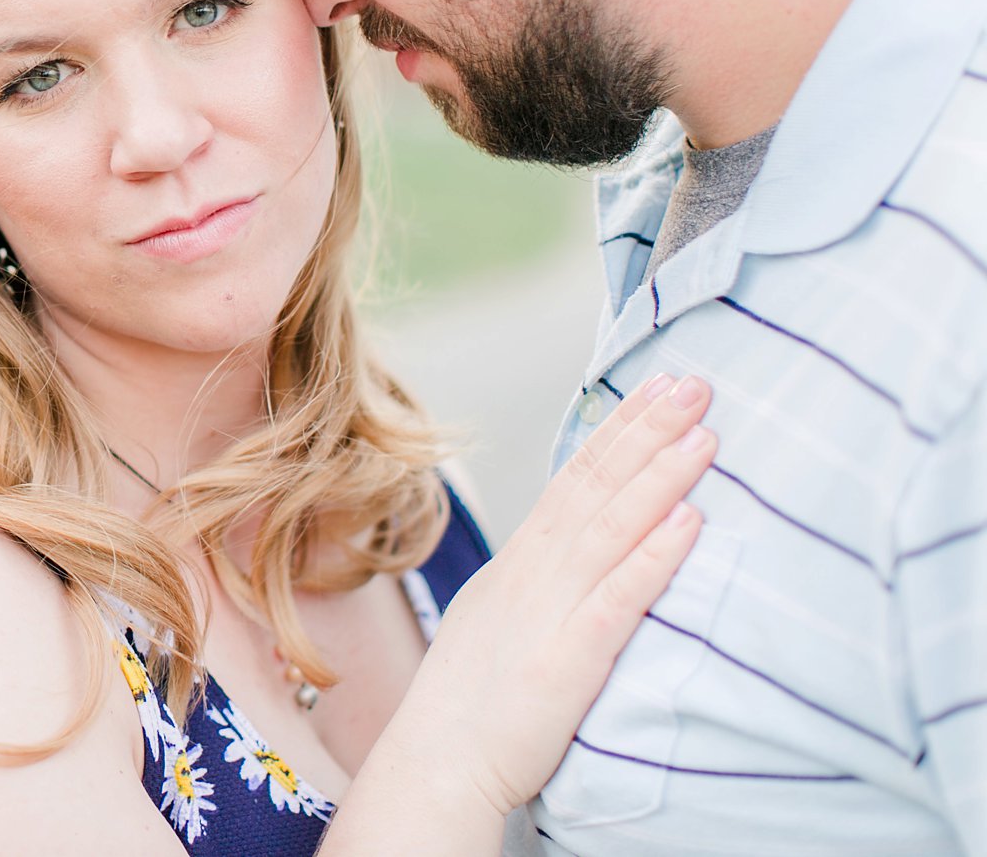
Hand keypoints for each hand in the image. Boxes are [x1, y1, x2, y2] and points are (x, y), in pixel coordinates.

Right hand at [376, 375, 714, 821]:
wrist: (436, 762)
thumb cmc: (471, 703)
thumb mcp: (500, 621)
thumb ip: (541, 584)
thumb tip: (576, 553)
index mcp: (521, 564)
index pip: (575, 480)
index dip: (619, 431)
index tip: (657, 389)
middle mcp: (534, 573)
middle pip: (596, 485)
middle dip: (647, 429)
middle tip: (694, 381)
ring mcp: (550, 611)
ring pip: (612, 527)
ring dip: (660, 475)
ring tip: (706, 434)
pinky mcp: (570, 658)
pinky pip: (620, 597)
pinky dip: (654, 555)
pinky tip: (689, 522)